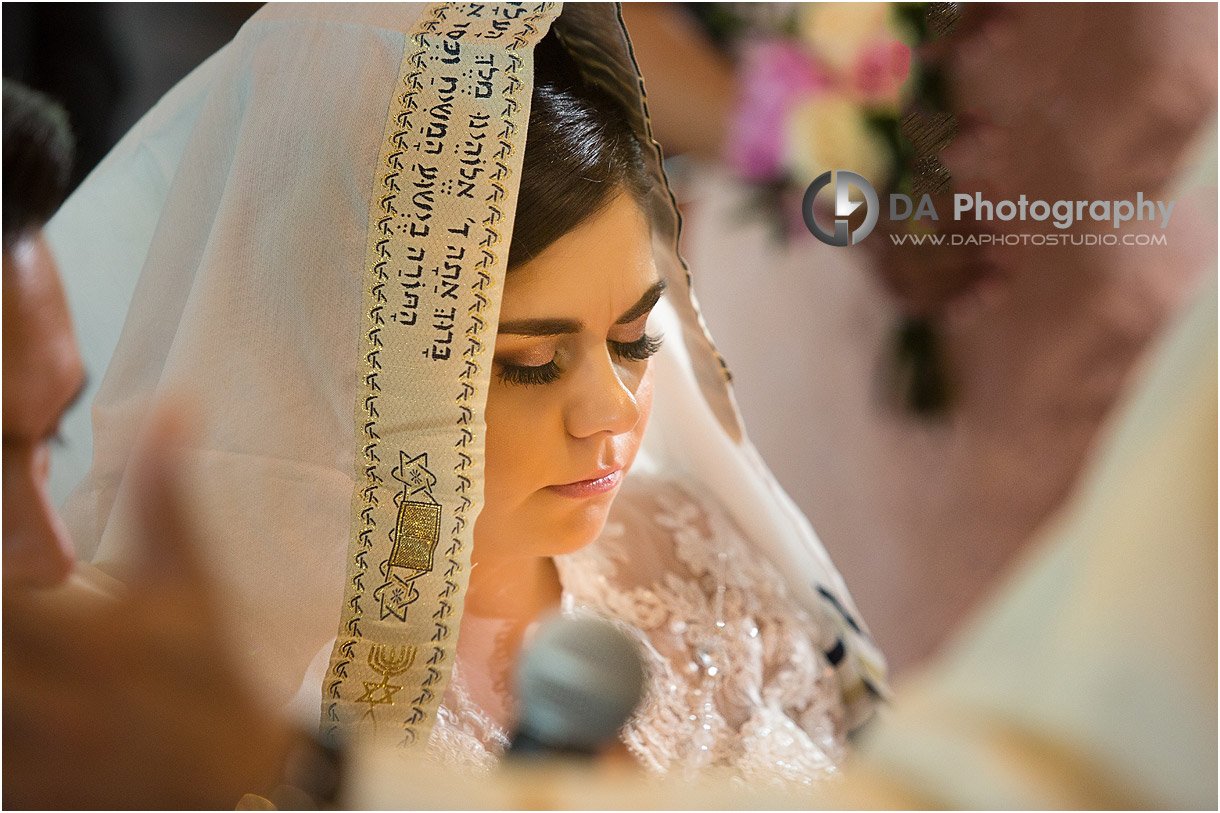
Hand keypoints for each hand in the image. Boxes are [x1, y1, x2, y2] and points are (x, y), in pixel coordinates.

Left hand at [3, 411, 296, 808]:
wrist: (231, 777)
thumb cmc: (207, 667)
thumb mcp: (190, 577)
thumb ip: (165, 492)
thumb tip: (173, 404)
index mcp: (81, 636)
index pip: (1, 586)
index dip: (4, 557)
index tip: (31, 568)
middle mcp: (43, 700)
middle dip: (4, 612)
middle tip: (27, 612)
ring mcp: (26, 757)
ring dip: (6, 664)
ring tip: (33, 651)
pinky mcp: (22, 796)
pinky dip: (8, 725)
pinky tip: (41, 699)